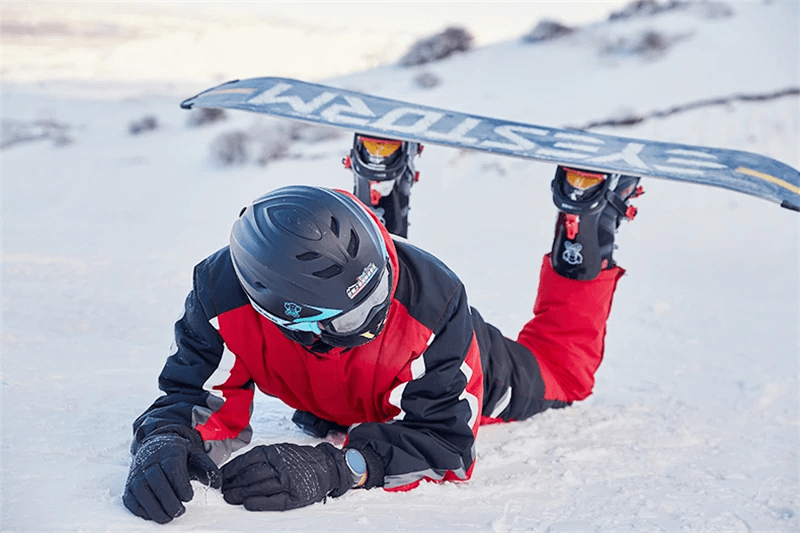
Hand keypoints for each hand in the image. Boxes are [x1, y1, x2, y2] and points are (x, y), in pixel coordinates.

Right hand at [123, 428, 220, 523]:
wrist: (156, 445)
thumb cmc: (178, 454)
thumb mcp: (195, 455)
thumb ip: (208, 468)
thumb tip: (218, 484)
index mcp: (169, 452)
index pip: (172, 468)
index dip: (180, 485)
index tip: (189, 497)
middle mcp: (150, 461)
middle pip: (155, 480)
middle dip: (168, 500)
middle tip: (180, 511)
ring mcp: (137, 473)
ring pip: (140, 490)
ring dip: (154, 508)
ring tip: (168, 517)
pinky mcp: (129, 485)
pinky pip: (130, 499)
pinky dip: (140, 509)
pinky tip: (153, 514)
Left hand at [221, 442, 350, 511]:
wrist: (327, 466)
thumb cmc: (301, 460)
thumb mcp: (281, 451)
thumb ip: (262, 457)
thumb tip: (238, 467)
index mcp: (275, 452)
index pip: (247, 460)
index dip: (231, 469)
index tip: (221, 476)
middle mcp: (280, 465)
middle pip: (250, 475)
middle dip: (233, 484)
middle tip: (222, 490)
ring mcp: (288, 481)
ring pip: (259, 487)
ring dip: (241, 493)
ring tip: (230, 497)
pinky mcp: (295, 496)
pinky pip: (273, 500)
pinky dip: (259, 503)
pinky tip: (248, 504)